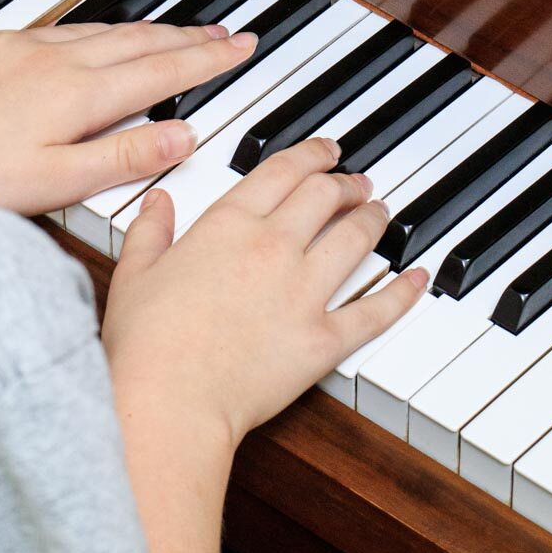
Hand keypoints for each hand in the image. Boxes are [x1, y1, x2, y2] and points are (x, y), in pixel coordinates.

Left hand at [0, 20, 257, 212]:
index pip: (162, 71)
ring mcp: (24, 46)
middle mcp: (57, 60)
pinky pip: (64, 27)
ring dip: (150, 29)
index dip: (208, 60)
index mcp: (80, 95)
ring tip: (179, 31)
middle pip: (140, 42)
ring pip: (104, 29)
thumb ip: (121, 157)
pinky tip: (99, 35)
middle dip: (190, 37)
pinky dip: (100, 29)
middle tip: (226, 32)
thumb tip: (182, 135)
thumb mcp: (53, 182)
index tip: (242, 46)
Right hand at [102, 136, 427, 453]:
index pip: (282, 170)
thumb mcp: (135, 273)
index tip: (326, 151)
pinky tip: (416, 279)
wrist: (168, 401)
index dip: (311, 155)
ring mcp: (303, 291)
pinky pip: (375, 311)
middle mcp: (273, 246)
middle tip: (359, 184)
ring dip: (374, 221)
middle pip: (325, 196)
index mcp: (229, 223)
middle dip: (348, 184)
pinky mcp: (323, 339)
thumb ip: (149, 230)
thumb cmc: (145, 344)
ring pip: (355, 239)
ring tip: (382, 214)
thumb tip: (158, 201)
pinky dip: (402, 293)